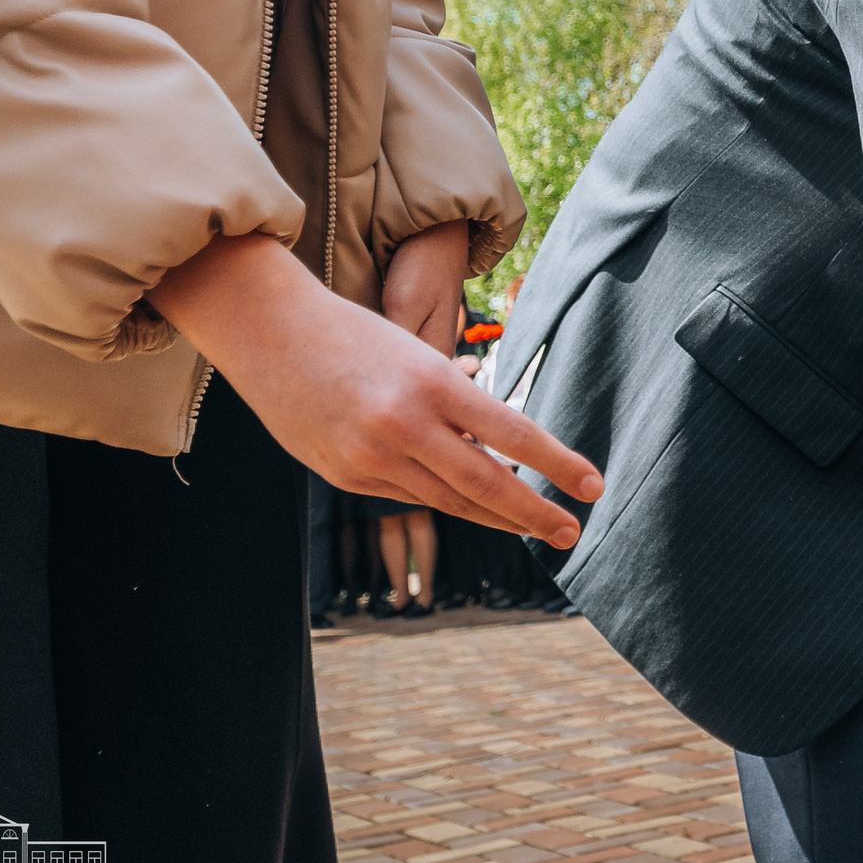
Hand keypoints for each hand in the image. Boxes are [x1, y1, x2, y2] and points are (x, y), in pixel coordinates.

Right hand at [153, 234, 602, 545]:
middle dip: (535, 513)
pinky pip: (408, 495)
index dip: (558, 465)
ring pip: (448, 498)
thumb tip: (498, 452)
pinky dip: (444, 499)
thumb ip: (456, 404)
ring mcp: (370, 456)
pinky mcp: (345, 475)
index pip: (513, 434)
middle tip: (571, 531)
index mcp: (432, 382)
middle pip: (486, 483)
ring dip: (494, 515)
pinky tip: (472, 505)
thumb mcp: (418, 355)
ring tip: (533, 524)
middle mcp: (404, 424)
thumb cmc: (355, 334)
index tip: (593, 487)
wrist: (268, 332)